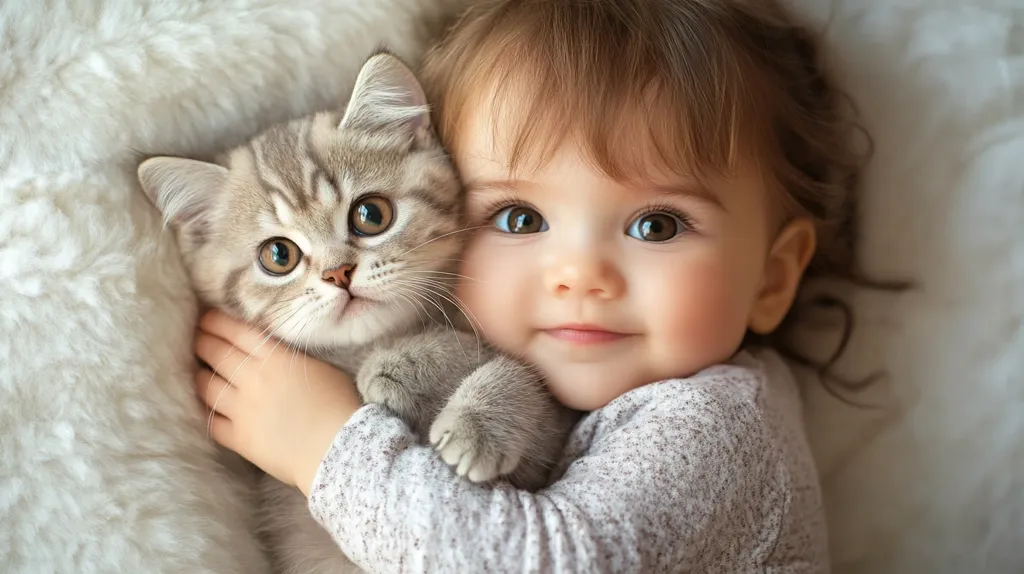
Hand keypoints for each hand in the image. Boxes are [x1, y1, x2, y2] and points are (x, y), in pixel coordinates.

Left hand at [194, 309, 360, 495]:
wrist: (339, 448)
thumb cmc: (340, 405)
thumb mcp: (320, 368)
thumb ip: (290, 357)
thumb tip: (274, 354)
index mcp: (276, 358)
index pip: (236, 332)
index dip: (216, 322)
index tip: (205, 317)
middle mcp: (253, 379)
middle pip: (215, 354)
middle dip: (202, 342)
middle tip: (197, 337)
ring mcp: (242, 410)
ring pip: (207, 386)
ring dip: (199, 374)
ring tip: (198, 370)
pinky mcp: (239, 438)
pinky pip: (211, 421)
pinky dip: (206, 411)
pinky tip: (205, 405)